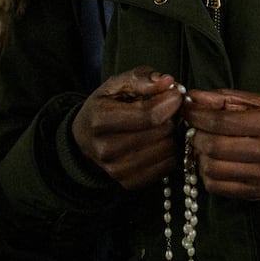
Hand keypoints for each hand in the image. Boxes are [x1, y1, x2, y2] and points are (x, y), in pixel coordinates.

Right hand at [71, 67, 184, 189]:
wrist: (85, 139)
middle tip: (168, 110)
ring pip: (168, 149)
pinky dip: (171, 152)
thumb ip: (141, 78)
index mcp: (100, 120)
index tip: (175, 94)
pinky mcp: (129, 182)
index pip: (151, 115)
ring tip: (163, 125)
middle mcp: (106, 148)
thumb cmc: (104, 107)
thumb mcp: (116, 84)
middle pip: (162, 132)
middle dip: (172, 116)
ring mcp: (116, 169)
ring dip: (172, 134)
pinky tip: (160, 141)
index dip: (171, 101)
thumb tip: (167, 81)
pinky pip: (168, 166)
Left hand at [181, 89, 259, 199]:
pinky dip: (207, 174)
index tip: (189, 110)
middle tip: (196, 129)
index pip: (222, 122)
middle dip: (196, 136)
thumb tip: (196, 97)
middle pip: (214, 146)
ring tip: (205, 146)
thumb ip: (231, 99)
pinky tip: (214, 163)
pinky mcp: (256, 192)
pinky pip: (218, 187)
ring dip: (200, 156)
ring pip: (212, 169)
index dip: (197, 116)